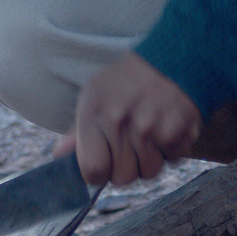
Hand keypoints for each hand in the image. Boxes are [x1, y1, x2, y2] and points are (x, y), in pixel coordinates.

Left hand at [54, 52, 200, 185]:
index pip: (93, 169)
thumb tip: (59, 155)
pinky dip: (171, 149)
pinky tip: (166, 128)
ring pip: (149, 172)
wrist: (170, 58)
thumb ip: (77, 131)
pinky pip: (173, 160)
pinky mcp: (177, 130)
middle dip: (126, 168)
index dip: (98, 173)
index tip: (104, 163)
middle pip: (122, 177)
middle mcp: (120, 121)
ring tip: (149, 135)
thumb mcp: (94, 96)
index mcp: (94, 112)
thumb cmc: (125, 82)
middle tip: (129, 146)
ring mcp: (150, 127)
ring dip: (150, 160)